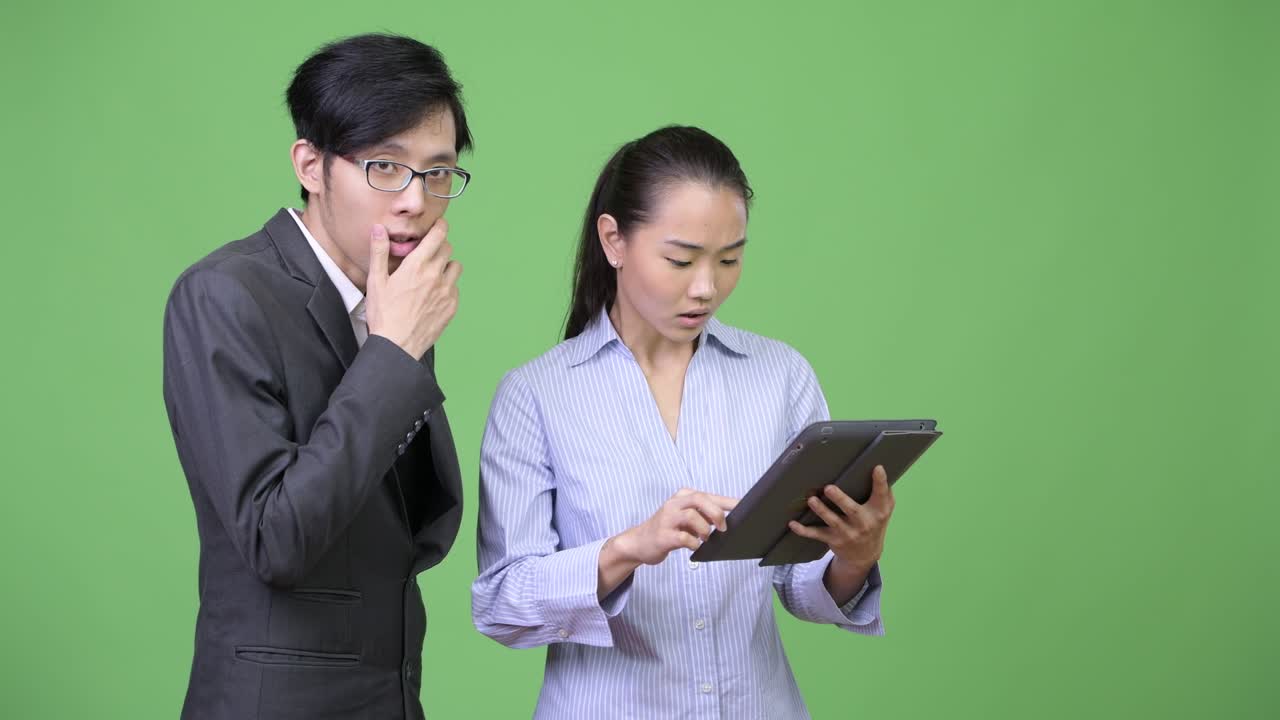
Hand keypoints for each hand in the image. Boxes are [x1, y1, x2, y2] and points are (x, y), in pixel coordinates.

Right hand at [365, 219, 461, 358]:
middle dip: (438, 247)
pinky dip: (447, 287)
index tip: (438, 226)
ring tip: (431, 275)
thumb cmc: (384, 314)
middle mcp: (435, 276)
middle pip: (447, 249)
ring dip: (446, 266)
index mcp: (417, 266)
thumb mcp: (376, 281)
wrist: (397, 345)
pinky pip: (455, 288)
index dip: (440, 227)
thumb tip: (378, 229)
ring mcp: (446, 292)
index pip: (438, 235)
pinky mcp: (451, 306)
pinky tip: (432, 295)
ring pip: (455, 267)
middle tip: (427, 255)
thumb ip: (379, 252)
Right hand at [607, 489, 737, 566]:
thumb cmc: (668, 529)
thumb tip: (729, 520)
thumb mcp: (686, 518)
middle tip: (723, 528)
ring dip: (705, 530)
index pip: (709, 495)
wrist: (639, 542)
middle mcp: (674, 504)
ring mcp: (667, 519)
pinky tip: (694, 546)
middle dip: (716, 513)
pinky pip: (684, 538)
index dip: (728, 501)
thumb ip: (704, 516)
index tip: (744, 506)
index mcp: (683, 496)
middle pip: (700, 499)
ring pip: (692, 517)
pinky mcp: (663, 535)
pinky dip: (694, 543)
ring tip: (705, 538)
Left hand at [788, 465, 894, 580]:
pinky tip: (792, 524)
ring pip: (832, 521)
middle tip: (828, 488)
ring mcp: (847, 533)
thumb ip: (884, 491)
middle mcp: (864, 523)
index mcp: (878, 512)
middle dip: (840, 499)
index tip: (877, 468)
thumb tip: (879, 468)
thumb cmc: (874, 523)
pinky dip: (803, 531)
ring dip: (821, 510)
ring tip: (812, 500)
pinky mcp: (833, 539)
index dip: (880, 482)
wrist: (865, 555)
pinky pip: (816, 534)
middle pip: (852, 510)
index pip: (881, 495)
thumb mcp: (884, 509)